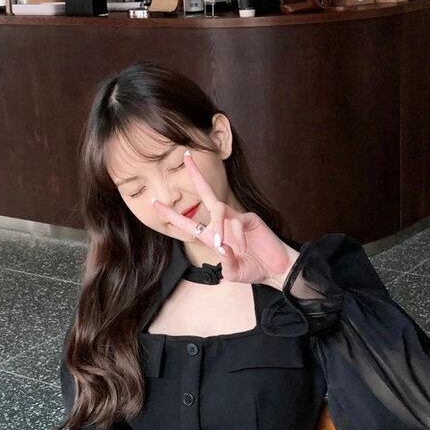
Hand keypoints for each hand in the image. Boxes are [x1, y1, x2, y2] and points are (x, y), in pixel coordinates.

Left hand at [151, 150, 299, 288]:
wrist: (276, 269)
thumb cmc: (254, 269)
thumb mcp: (234, 273)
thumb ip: (226, 264)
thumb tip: (221, 247)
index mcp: (213, 236)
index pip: (188, 222)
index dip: (171, 214)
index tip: (154, 202)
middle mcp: (223, 223)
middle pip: (206, 194)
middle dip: (196, 175)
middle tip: (185, 156)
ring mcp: (237, 218)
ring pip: (220, 211)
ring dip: (221, 229)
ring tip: (229, 247)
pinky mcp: (250, 218)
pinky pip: (237, 221)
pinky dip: (238, 237)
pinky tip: (243, 248)